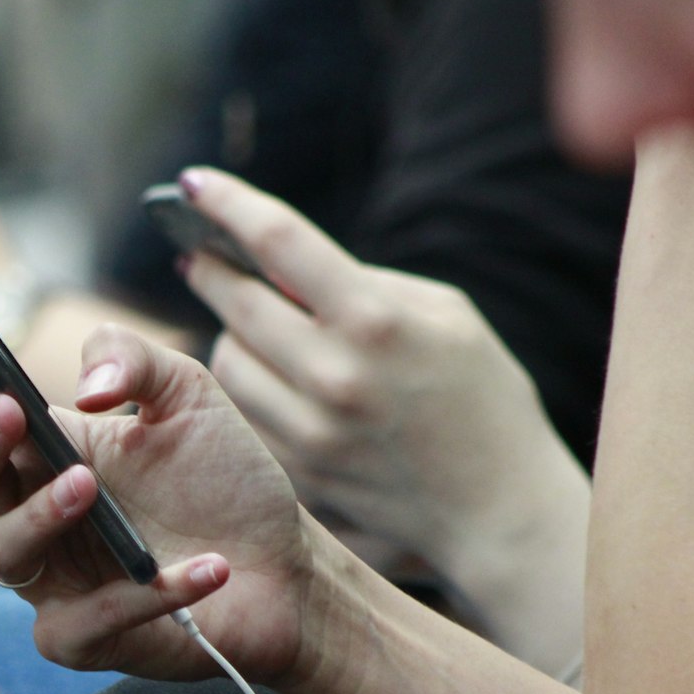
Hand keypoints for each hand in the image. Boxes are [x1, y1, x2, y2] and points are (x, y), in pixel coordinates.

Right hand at [0, 319, 348, 685]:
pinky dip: (144, 595)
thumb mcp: (188, 395)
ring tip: (88, 484)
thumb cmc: (225, 480)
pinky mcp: (87, 639)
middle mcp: (38, 513)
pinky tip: (209, 568)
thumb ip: (133, 358)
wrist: (287, 568)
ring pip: (3, 552)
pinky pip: (86, 622)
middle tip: (11, 413)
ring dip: (39, 514)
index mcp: (49, 451)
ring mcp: (55, 579)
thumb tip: (86, 384)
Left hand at [181, 167, 586, 588]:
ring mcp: (311, 431)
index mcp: (375, 320)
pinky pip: (244, 414)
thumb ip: (366, 284)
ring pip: (226, 363)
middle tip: (199, 257)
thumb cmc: (484, 397)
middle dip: (211, 272)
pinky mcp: (298, 473)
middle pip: (235, 304)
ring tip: (247, 324)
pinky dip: (249, 389)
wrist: (500, 509)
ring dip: (230, 335)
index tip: (192, 184)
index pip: (277, 240)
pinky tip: (268, 377)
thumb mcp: (447, 316)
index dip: (226, 204)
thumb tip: (286, 266)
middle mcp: (333, 375)